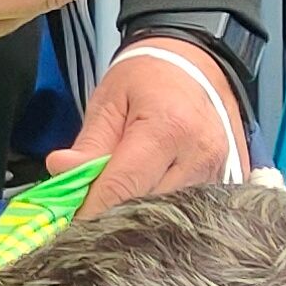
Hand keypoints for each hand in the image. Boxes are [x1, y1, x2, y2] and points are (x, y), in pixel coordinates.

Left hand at [49, 35, 247, 211]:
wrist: (195, 65)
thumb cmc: (148, 79)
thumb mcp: (109, 101)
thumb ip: (89, 143)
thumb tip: (61, 171)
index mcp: (169, 127)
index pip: (124, 187)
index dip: (92, 209)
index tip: (70, 220)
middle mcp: (199, 154)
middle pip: (146, 207)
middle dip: (114, 213)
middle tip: (89, 210)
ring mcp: (217, 170)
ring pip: (167, 214)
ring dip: (138, 213)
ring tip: (117, 198)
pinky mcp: (224, 180)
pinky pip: (187, 208)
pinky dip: (161, 208)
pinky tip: (144, 196)